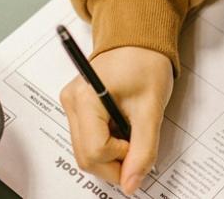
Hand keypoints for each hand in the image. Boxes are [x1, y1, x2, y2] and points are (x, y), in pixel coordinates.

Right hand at [60, 47, 172, 194]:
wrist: (140, 39)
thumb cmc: (146, 62)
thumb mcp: (151, 106)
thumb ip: (144, 148)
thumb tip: (133, 182)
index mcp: (86, 97)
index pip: (94, 152)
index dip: (120, 158)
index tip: (139, 146)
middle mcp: (72, 101)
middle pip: (85, 156)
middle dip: (115, 161)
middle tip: (138, 144)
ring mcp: (72, 103)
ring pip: (86, 150)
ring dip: (111, 151)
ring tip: (131, 128)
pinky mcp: (78, 105)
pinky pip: (88, 137)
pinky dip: (107, 140)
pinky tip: (122, 125)